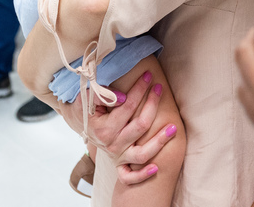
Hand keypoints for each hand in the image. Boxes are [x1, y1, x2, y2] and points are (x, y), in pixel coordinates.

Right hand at [62, 71, 176, 185]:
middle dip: (152, 105)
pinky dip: (142, 175)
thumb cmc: (85, 108)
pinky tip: (156, 168)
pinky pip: (130, 177)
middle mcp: (112, 145)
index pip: (128, 107)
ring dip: (159, 142)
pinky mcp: (120, 164)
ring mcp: (117, 156)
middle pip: (139, 126)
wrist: (79, 123)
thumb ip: (101, 95)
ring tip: (174, 127)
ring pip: (141, 153)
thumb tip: (123, 97)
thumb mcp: (86, 97)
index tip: (148, 76)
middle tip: (160, 88)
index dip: (139, 89)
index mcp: (104, 128)